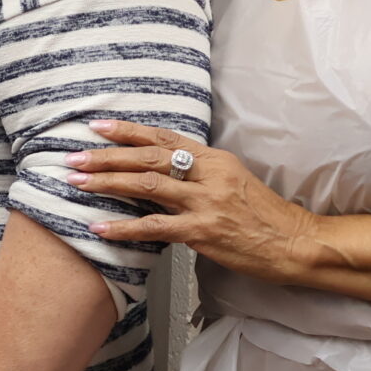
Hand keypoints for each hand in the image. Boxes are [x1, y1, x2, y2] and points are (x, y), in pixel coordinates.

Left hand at [71, 121, 324, 282]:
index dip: (127, 131)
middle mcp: (208, 174)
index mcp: (214, 159)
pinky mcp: (204, 231)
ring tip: (75, 183)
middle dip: (106, 156)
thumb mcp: (233, 181)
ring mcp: (206, 202)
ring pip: (147, 185)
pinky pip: (155, 227)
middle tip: (73, 156)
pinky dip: (123, 228)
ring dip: (106, 183)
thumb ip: (198, 173)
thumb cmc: (263, 216)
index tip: (96, 127)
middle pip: (148, 156)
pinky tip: (99, 228)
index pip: (163, 137)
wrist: (297, 243)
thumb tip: (161, 170)